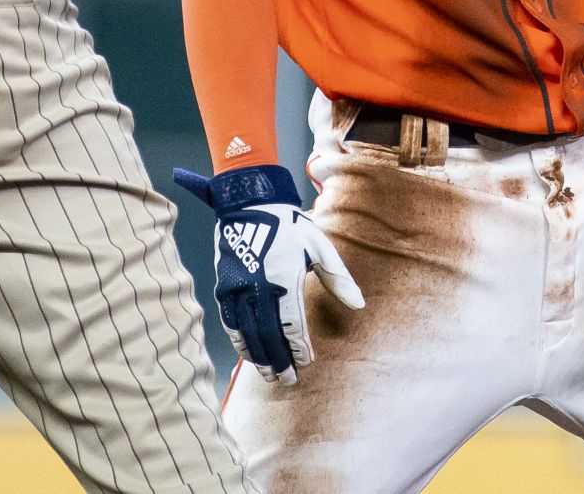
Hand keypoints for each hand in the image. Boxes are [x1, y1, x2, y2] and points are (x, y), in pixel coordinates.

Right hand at [172, 163, 364, 384]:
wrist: (249, 202)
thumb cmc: (290, 224)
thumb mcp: (319, 245)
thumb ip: (338, 277)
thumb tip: (359, 304)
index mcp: (284, 278)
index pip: (291, 325)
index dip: (299, 347)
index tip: (307, 361)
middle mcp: (258, 286)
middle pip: (268, 335)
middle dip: (278, 360)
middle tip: (287, 380)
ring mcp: (237, 287)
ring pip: (247, 332)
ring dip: (258, 356)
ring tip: (268, 373)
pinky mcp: (224, 285)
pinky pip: (230, 321)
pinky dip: (239, 340)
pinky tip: (248, 352)